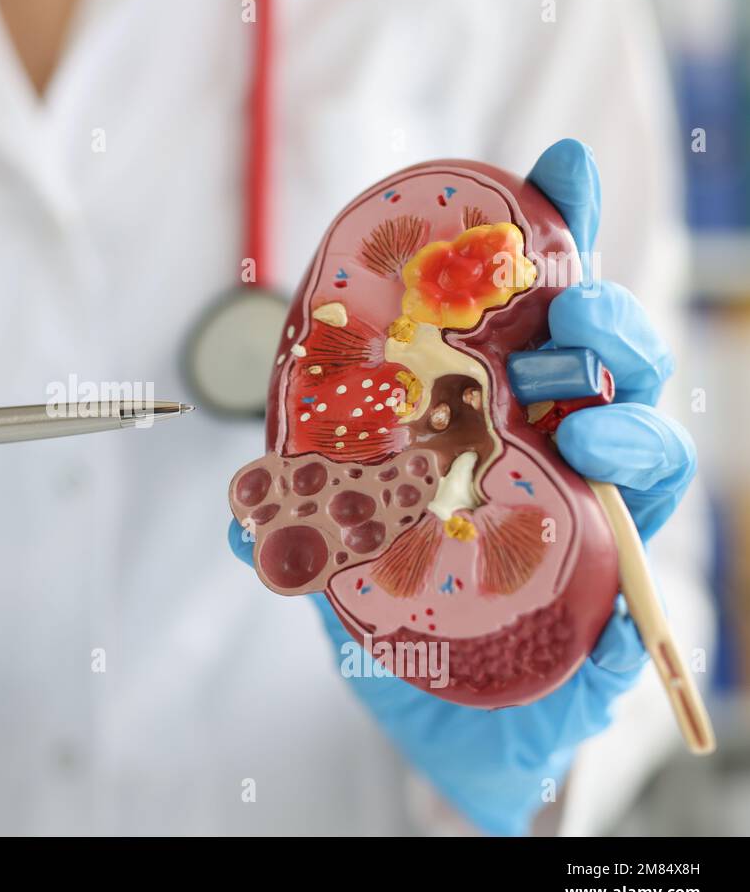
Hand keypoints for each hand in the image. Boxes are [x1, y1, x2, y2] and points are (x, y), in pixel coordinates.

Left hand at [227, 140, 695, 834]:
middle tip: (569, 306)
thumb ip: (295, 522)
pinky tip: (610, 473)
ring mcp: (595, 506)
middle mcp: (554, 445)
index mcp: (491, 414)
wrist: (451, 725)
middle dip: (600, 311)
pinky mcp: (621, 580)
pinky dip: (641, 489)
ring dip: (629, 405)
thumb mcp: (334, 555)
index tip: (556, 167)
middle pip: (599, 356)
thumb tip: (241, 512)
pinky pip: (651, 527)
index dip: (550, 237)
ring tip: (592, 412)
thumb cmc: (405, 618)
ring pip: (642, 430)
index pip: (528, 315)